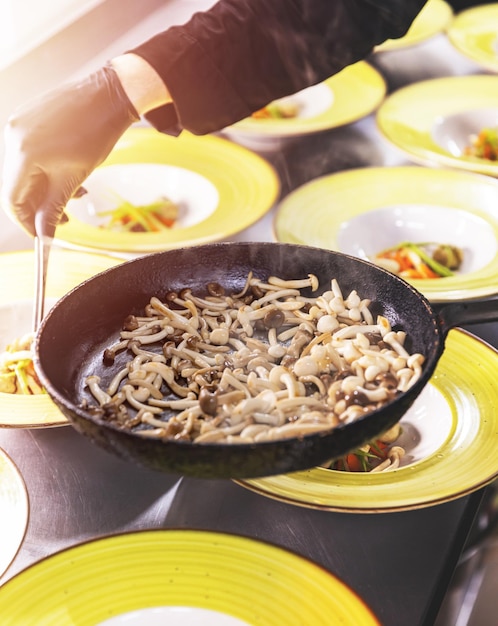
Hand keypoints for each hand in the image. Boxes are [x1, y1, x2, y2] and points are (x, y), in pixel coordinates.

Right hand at [1, 65, 138, 236]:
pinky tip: (69, 171)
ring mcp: (18, 124)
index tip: (42, 234)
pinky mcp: (28, 117)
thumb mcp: (74, 178)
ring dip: (48, 188)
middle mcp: (13, 136)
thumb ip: (54, 208)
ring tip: (76, 191)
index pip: (12, 199)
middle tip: (65, 216)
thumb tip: (44, 234)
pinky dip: (47, 169)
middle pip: (18, 185)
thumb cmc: (96, 135)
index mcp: (22, 153)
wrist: (109, 96)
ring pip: (26, 170)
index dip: (26, 221)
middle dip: (41, 205)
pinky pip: (30, 152)